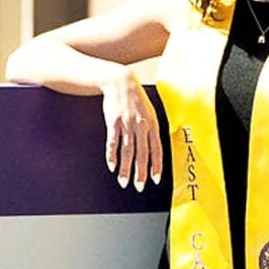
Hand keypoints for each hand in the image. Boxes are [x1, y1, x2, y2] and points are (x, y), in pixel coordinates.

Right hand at [101, 68, 161, 190]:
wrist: (121, 82)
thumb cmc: (136, 99)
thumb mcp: (150, 112)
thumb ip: (152, 130)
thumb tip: (155, 148)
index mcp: (152, 124)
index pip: (156, 149)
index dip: (156, 165)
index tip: (155, 179)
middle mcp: (141, 126)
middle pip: (142, 153)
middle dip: (141, 172)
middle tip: (139, 186)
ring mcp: (127, 124)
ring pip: (127, 151)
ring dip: (125, 168)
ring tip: (124, 181)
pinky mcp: (113, 122)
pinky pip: (113, 142)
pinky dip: (112, 155)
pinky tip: (112, 166)